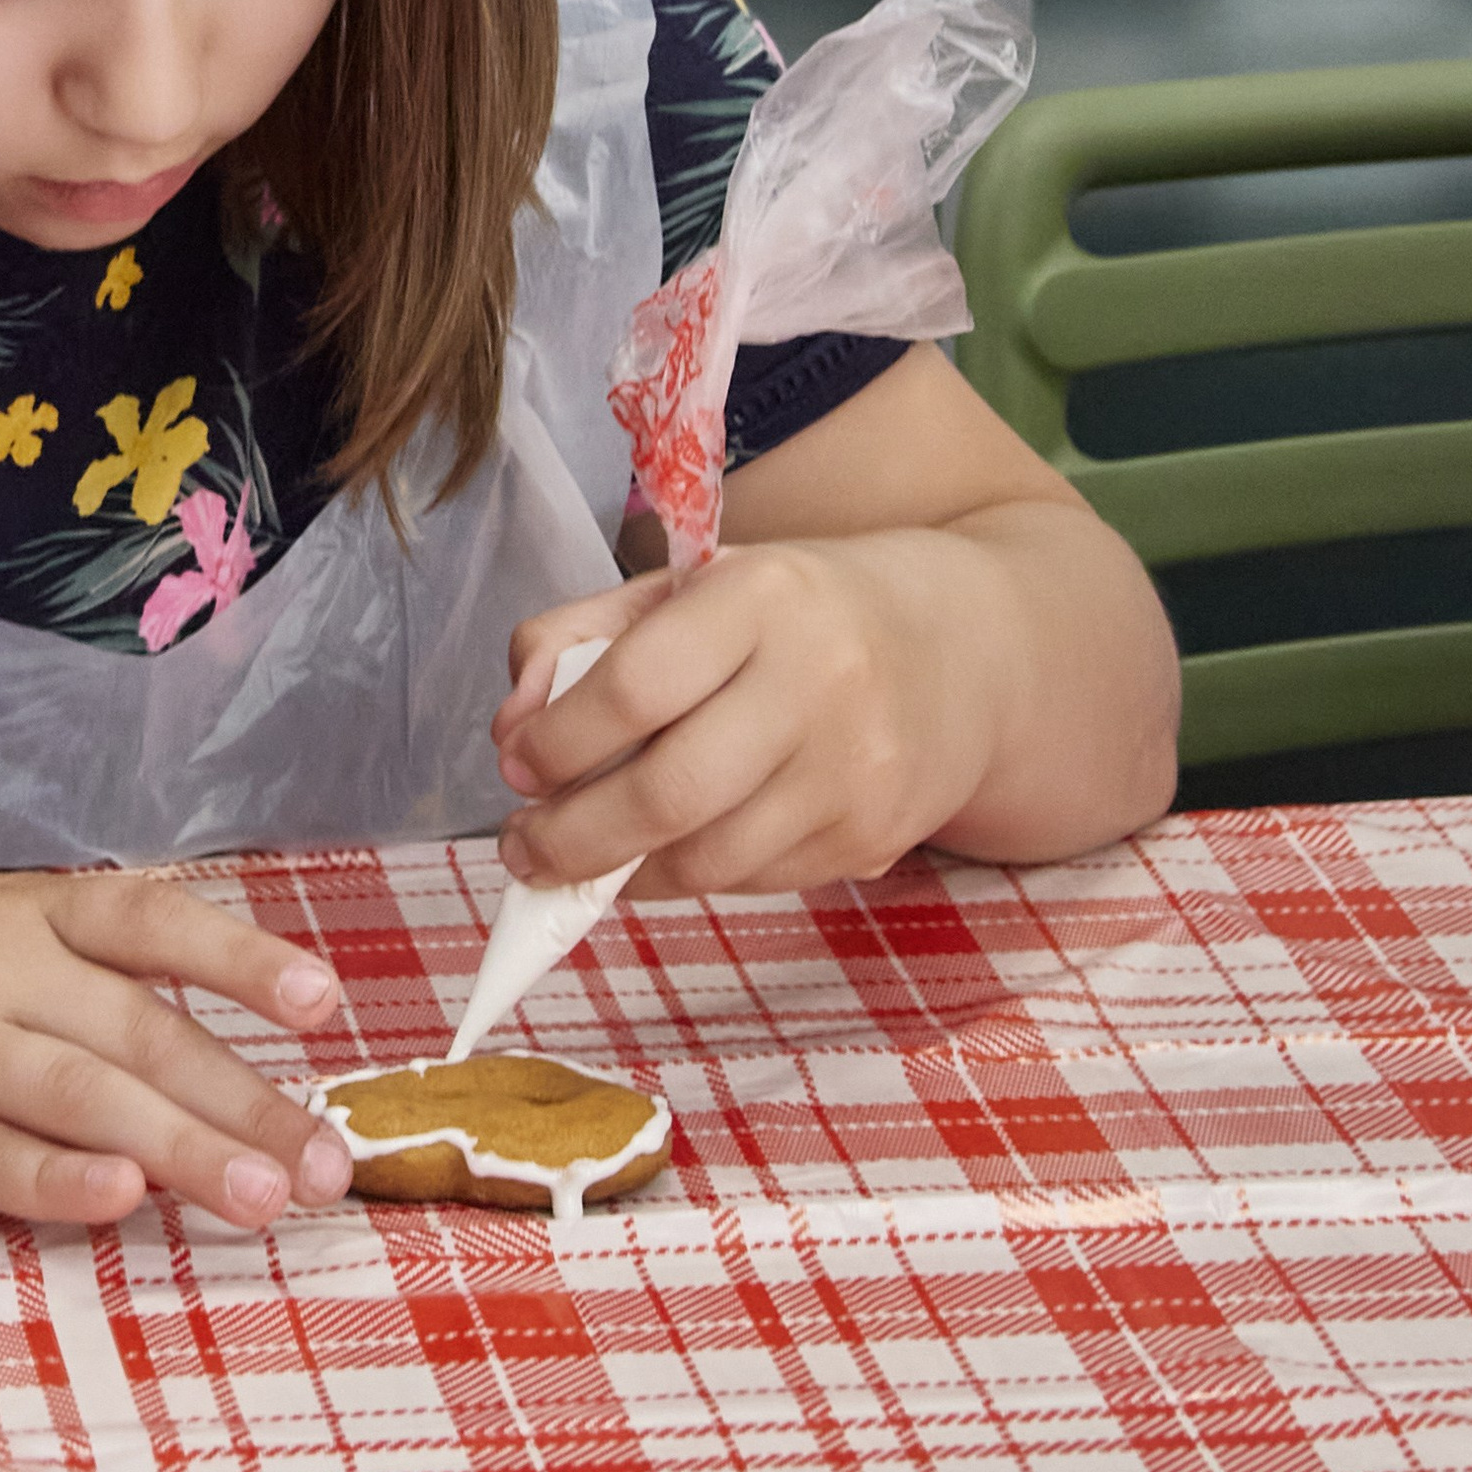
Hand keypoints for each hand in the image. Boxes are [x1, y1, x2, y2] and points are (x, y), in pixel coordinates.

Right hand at [0, 873, 353, 1232]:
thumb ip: (88, 978)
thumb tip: (227, 1052)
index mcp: (26, 910)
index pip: (151, 922)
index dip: (240, 959)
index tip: (324, 1005)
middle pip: (139, 1032)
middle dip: (247, 1100)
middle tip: (334, 1164)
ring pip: (83, 1097)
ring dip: (184, 1150)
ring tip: (268, 1199)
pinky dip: (59, 1179)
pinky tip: (124, 1202)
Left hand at [490, 540, 994, 898]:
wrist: (960, 648)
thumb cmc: (793, 614)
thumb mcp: (686, 590)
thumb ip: (577, 641)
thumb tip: (511, 730)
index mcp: (762, 597)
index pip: (635, 687)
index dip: (557, 741)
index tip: (517, 764)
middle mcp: (819, 683)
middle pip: (667, 795)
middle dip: (571, 838)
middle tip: (521, 847)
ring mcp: (853, 771)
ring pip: (705, 860)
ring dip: (618, 875)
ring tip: (573, 860)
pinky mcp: (872, 839)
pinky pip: (749, 881)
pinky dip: (687, 876)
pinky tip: (662, 852)